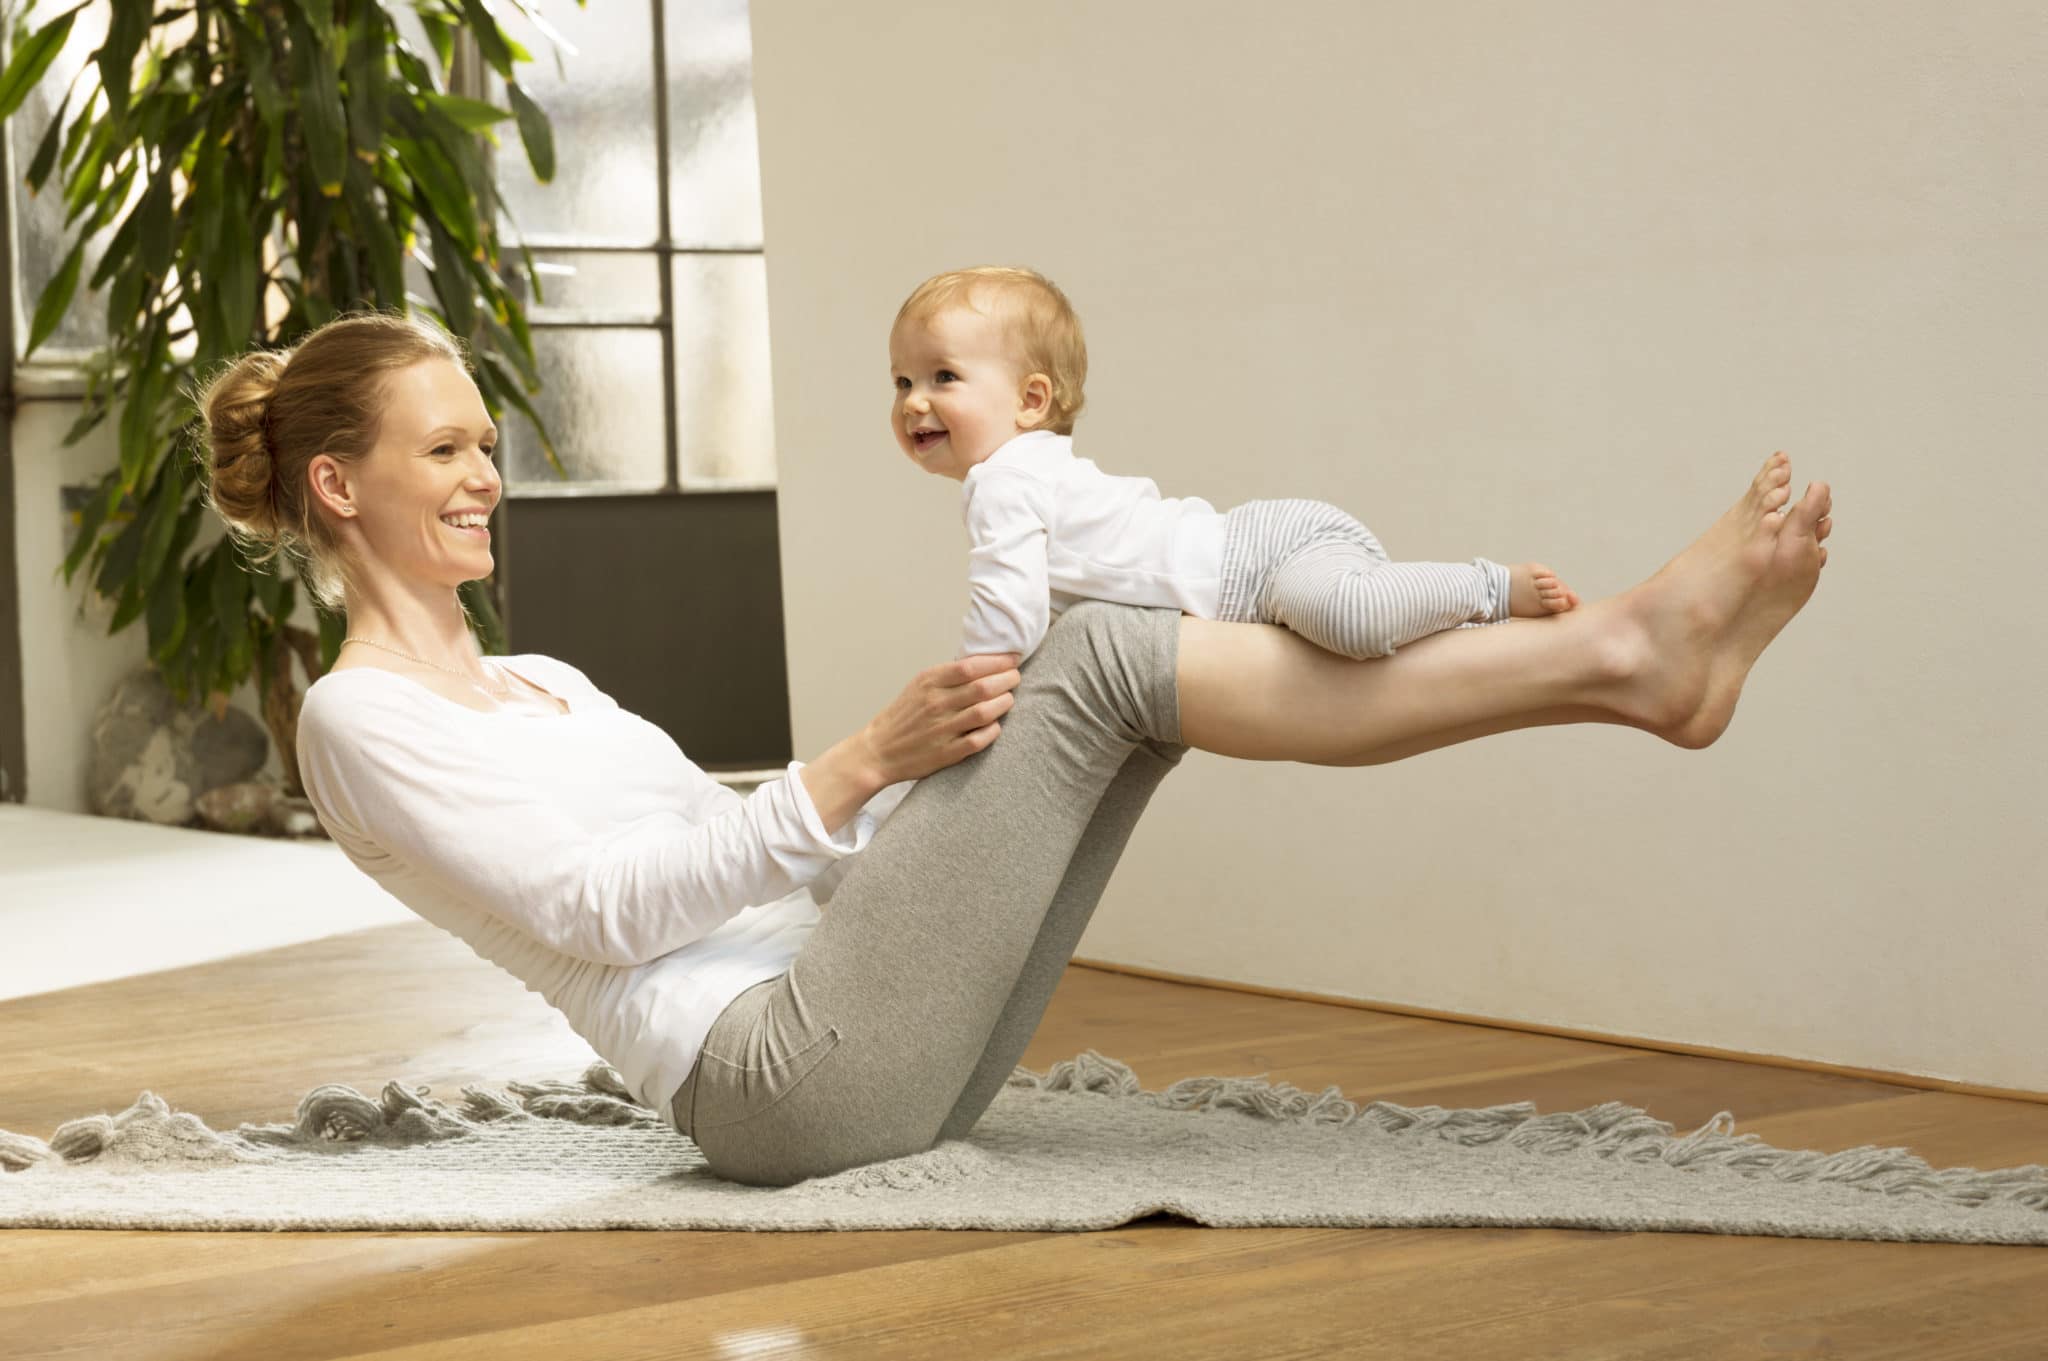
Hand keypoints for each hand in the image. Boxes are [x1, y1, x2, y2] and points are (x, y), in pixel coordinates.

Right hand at [858, 652, 1021, 784]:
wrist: (878, 750)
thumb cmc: (903, 716)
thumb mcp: (918, 686)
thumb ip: (947, 675)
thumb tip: (984, 664)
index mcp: (929, 682)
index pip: (971, 666)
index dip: (998, 661)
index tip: (1013, 659)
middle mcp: (936, 703)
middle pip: (983, 687)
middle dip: (1007, 680)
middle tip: (1015, 678)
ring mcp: (942, 729)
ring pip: (985, 711)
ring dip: (1004, 703)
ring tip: (1009, 699)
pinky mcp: (946, 752)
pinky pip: (979, 739)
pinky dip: (993, 730)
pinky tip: (995, 725)